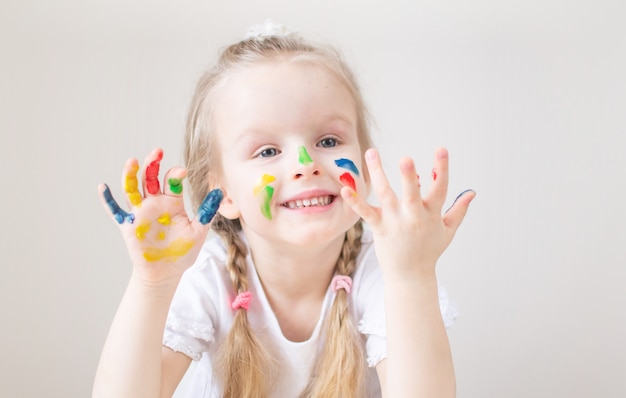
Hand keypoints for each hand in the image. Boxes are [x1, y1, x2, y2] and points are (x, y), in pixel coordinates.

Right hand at [97, 148, 221, 283]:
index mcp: (172, 201)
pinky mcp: (128, 225)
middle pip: (150, 178)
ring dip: (131, 175)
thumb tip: (220, 192)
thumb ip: (207, 212)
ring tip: (132, 162)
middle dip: (152, 164)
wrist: (166, 273)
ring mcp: (140, 213)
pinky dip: (108, 200)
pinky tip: (103, 187)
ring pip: (132, 189)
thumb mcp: (199, 231)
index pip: (172, 181)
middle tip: (157, 152)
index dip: (176, 174)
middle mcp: (155, 203)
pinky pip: (115, 211)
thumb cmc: (182, 251)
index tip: (182, 172)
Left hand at [342, 147, 473, 279]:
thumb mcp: (448, 231)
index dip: (441, 169)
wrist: (410, 276)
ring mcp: (395, 222)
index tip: (442, 149)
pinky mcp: (379, 228)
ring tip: (371, 152)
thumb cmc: (429, 251)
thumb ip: (458, 210)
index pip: (439, 188)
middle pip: (411, 194)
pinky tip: (344, 189)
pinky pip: (366, 213)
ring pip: (385, 194)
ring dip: (378, 173)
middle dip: (408, 177)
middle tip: (406, 159)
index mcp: (431, 214)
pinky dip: (355, 202)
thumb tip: (471, 192)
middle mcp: (413, 217)